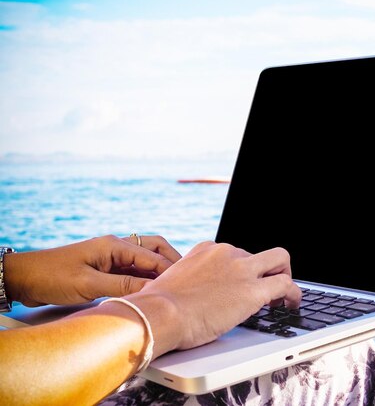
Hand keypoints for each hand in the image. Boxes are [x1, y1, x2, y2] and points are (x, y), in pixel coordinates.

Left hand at [4, 235, 181, 306]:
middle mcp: (116, 248)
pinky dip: (146, 277)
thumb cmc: (52, 276)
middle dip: (172, 261)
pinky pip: (133, 270)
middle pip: (155, 248)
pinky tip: (152, 289)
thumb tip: (150, 292)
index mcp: (114, 246)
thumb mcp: (89, 284)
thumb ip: (122, 287)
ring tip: (174, 284)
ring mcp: (111, 257)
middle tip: (187, 278)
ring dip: (159, 269)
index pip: (152, 256)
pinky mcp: (106, 269)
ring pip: (145, 259)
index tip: (184, 284)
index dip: (169, 270)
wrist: (24, 278)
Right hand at [129, 241, 301, 355]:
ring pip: (279, 260)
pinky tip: (291, 304)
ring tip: (284, 297)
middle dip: (266, 269)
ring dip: (284, 276)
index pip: (234, 253)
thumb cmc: (158, 307)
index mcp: (206, 250)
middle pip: (258, 255)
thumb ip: (190, 283)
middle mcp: (226, 253)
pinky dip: (293, 293)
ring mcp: (241, 269)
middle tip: (267, 287)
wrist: (159, 313)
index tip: (241, 283)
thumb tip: (192, 298)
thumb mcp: (173, 283)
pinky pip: (286, 284)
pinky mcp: (253, 290)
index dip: (242, 270)